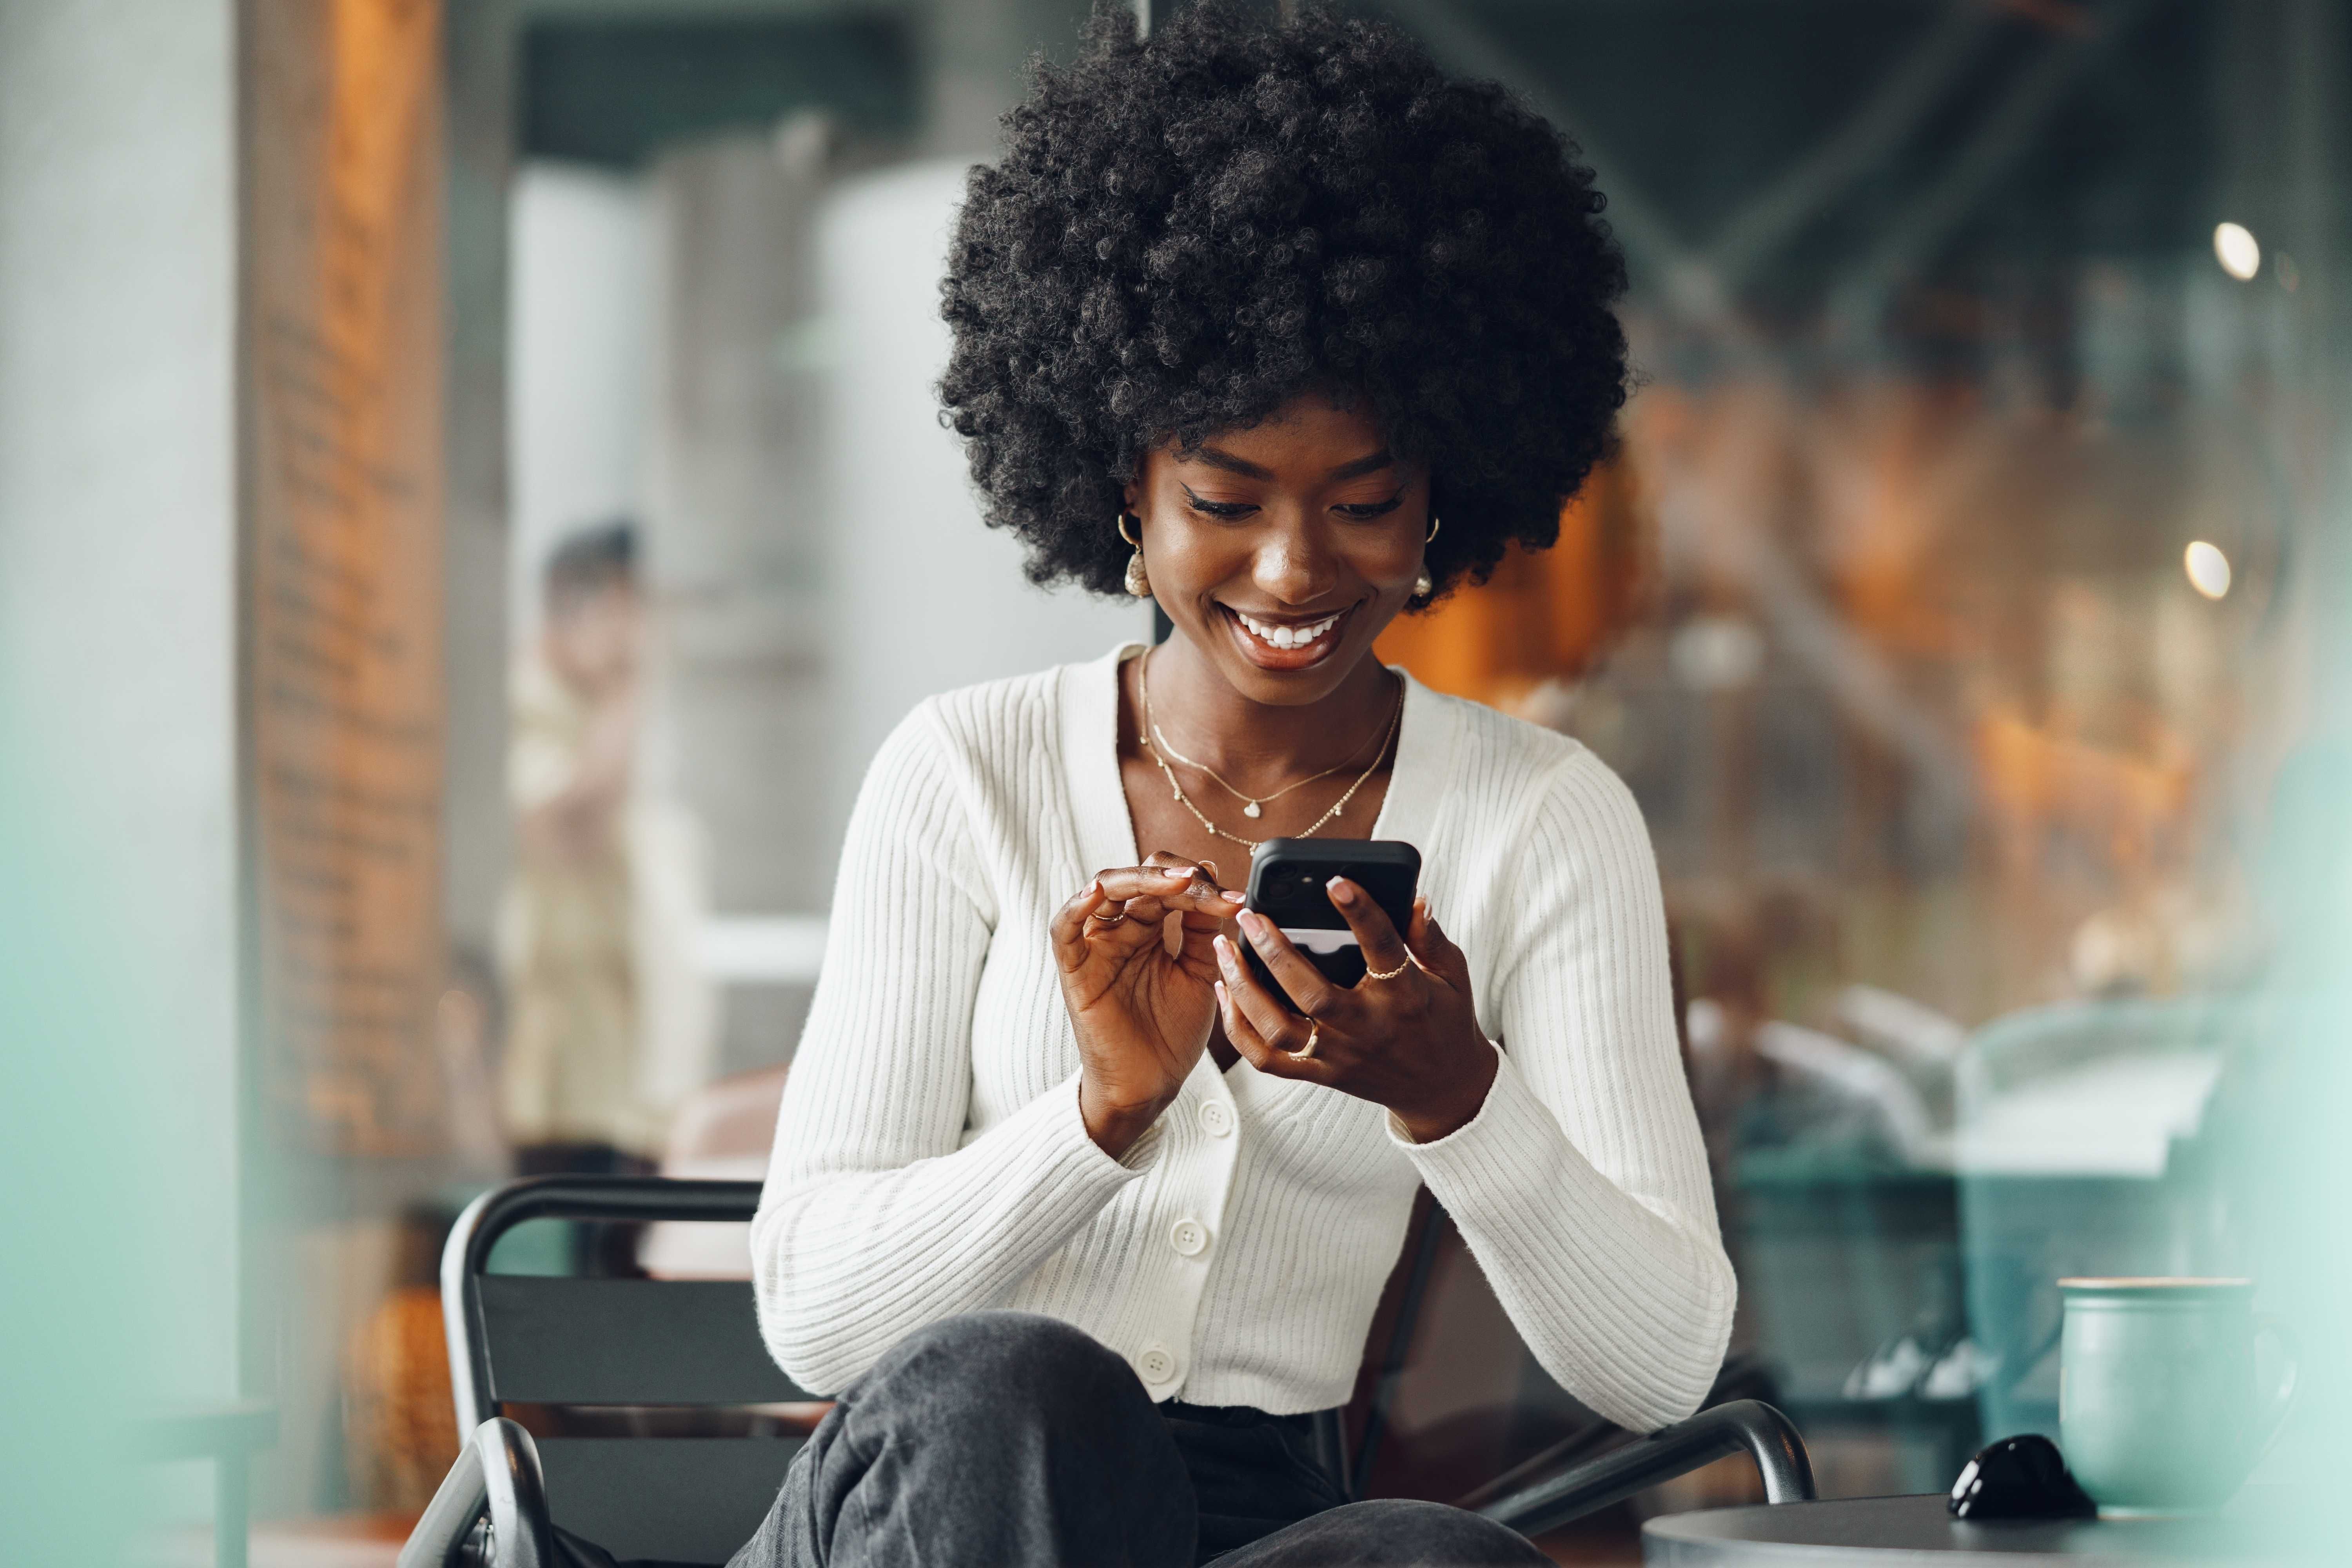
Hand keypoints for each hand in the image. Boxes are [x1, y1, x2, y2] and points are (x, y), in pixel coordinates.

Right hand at [1052, 852, 1245, 1155]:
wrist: (1152, 1084)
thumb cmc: (1172, 1032)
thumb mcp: (1199, 972)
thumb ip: (1203, 928)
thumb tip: (1214, 875)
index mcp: (1148, 928)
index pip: (1167, 885)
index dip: (1200, 884)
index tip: (1235, 897)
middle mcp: (1119, 930)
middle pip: (1138, 880)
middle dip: (1175, 877)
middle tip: (1204, 882)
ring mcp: (1095, 948)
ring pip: (1103, 891)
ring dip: (1139, 880)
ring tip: (1176, 881)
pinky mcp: (1075, 971)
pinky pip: (1063, 931)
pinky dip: (1075, 907)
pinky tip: (1096, 894)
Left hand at [1213, 882, 1495, 1142]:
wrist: (1442, 1089)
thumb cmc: (1445, 1022)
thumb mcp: (1452, 976)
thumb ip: (1430, 937)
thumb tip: (1415, 899)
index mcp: (1405, 996)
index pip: (1383, 947)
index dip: (1361, 912)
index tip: (1336, 881)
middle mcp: (1368, 1028)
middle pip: (1312, 993)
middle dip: (1275, 952)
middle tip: (1250, 915)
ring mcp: (1339, 1056)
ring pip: (1279, 1028)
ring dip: (1245, 989)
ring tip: (1226, 950)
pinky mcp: (1320, 1074)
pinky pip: (1267, 1059)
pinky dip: (1239, 1029)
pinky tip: (1226, 993)